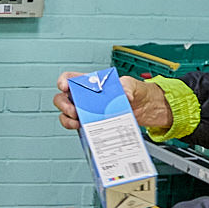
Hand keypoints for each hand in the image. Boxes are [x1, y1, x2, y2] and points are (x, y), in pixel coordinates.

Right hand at [55, 73, 172, 131]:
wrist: (145, 109)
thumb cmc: (136, 92)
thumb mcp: (132, 85)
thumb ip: (128, 86)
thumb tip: (124, 94)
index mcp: (91, 84)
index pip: (71, 78)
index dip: (64, 81)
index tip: (65, 87)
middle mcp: (85, 97)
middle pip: (63, 98)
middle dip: (64, 105)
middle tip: (74, 111)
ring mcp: (87, 111)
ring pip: (66, 114)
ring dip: (67, 119)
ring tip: (77, 123)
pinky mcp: (91, 124)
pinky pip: (78, 127)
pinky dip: (78, 129)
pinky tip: (85, 129)